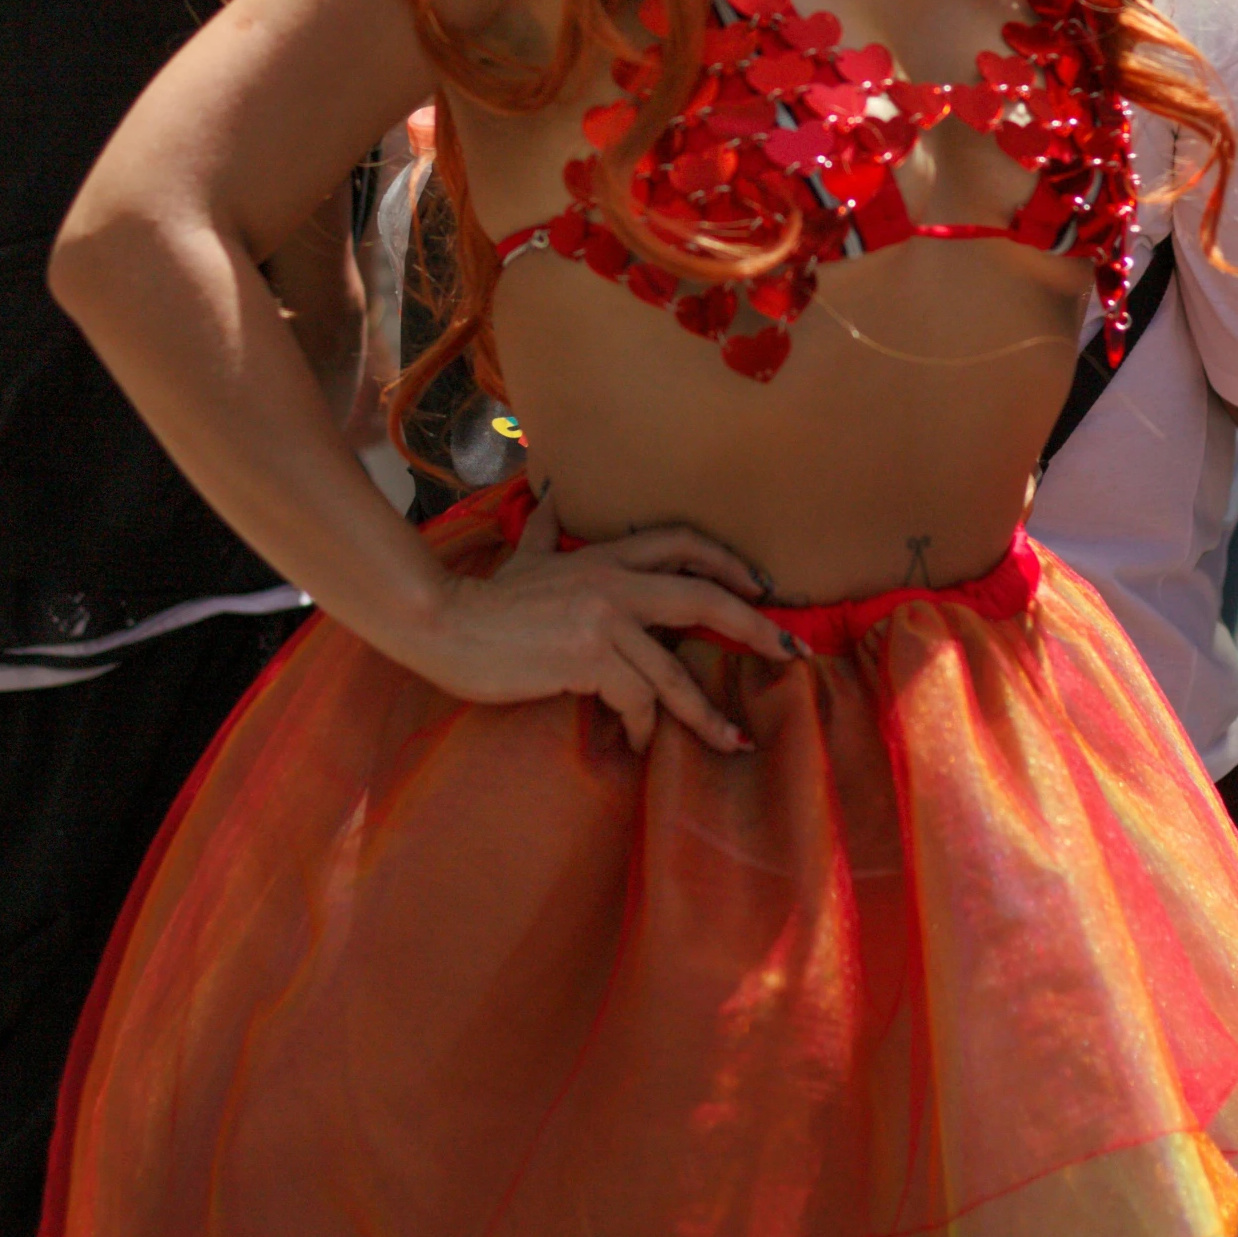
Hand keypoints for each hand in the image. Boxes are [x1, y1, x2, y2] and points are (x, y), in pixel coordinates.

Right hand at [402, 493, 803, 752]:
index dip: (728, 561)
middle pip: (703, 595)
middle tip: (792, 652)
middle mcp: (613, 582)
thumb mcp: (524, 555)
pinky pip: (635, 699)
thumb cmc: (486, 599)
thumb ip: (544, 526)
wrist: (444, 623)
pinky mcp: (586, 659)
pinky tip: (641, 745)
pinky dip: (644, 728)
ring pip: (674, 668)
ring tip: (733, 739)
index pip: (682, 543)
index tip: (761, 587)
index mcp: (605, 556)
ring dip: (706, 711)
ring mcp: (602, 620)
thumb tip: (552, 491)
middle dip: (755, 626)